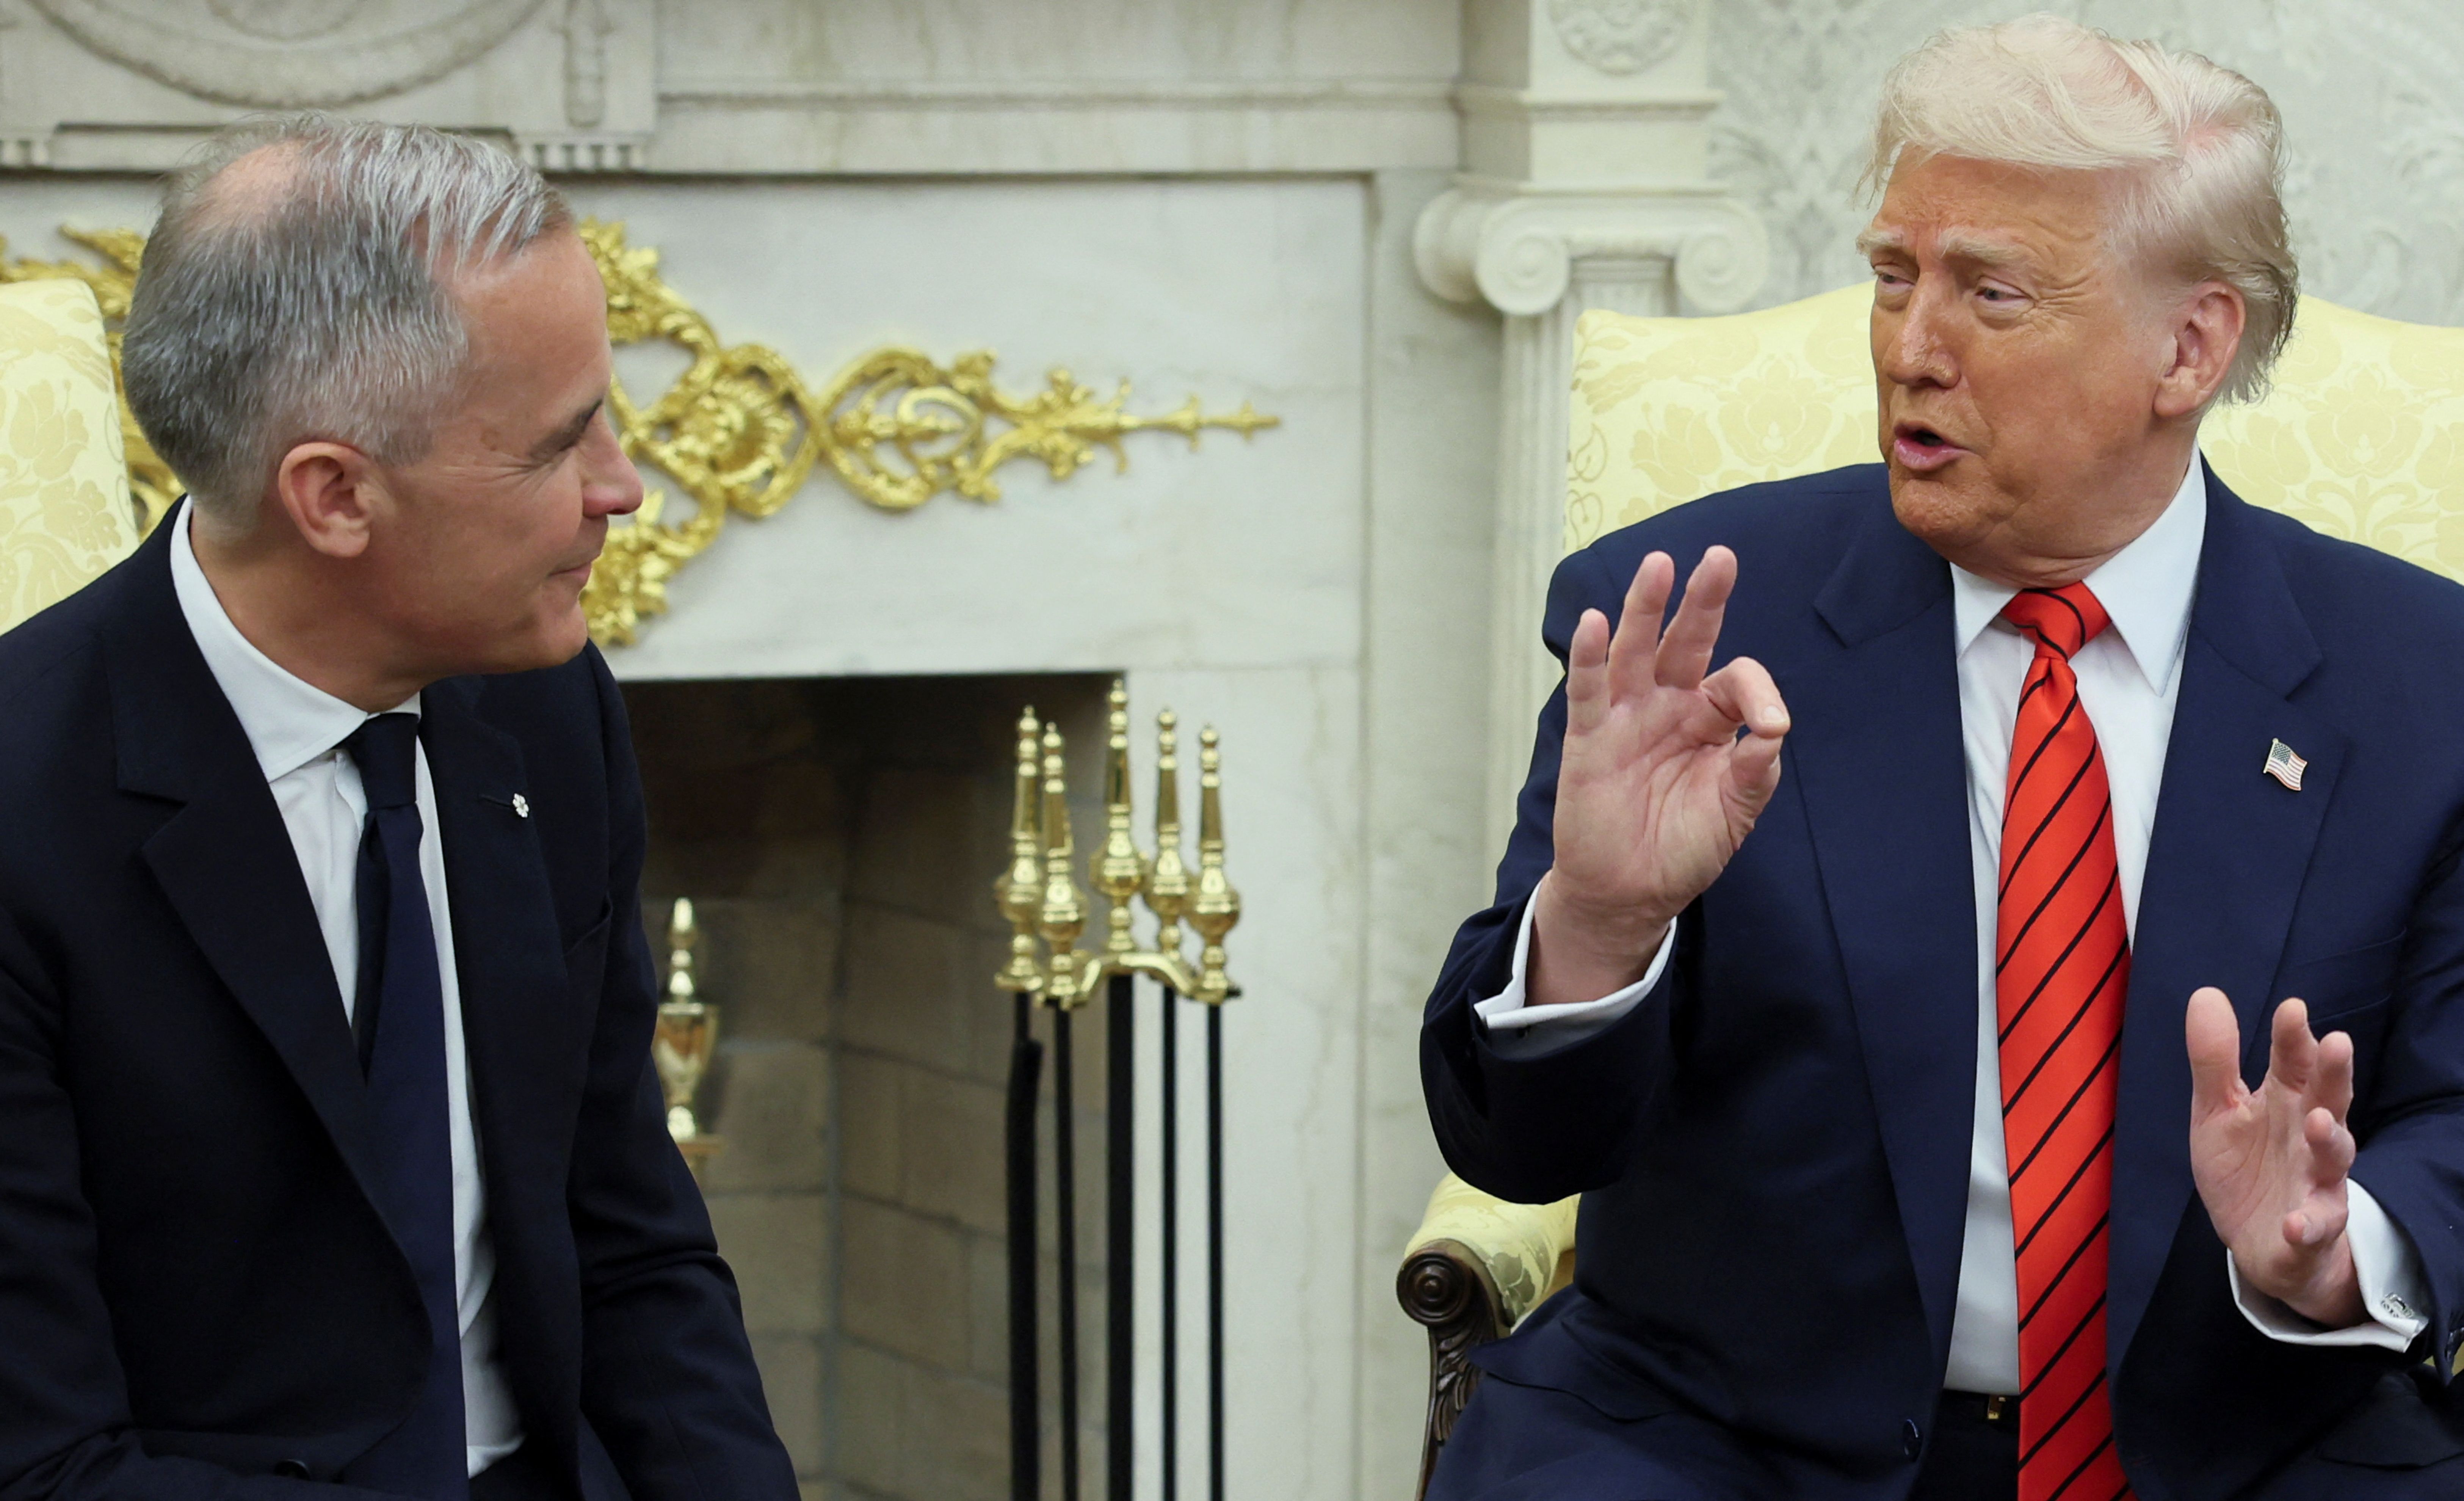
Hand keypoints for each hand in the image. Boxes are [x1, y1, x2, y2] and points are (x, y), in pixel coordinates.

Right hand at [1528, 547, 1789, 1007]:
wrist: (1631, 893)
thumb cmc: (1684, 848)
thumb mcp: (1735, 811)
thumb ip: (1756, 770)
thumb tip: (1774, 730)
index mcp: (1707, 720)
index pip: (1735, 681)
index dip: (1757, 692)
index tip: (1771, 726)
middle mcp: (1666, 707)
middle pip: (1684, 642)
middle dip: (1701, 600)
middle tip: (1721, 557)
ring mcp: (1625, 718)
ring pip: (1635, 652)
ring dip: (1644, 608)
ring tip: (1658, 565)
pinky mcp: (1589, 739)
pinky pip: (1589, 690)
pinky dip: (1590, 656)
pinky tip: (1596, 622)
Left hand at [2186, 989, 2364, 1326]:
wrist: (2258, 1241)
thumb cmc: (2246, 1166)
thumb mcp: (2217, 1110)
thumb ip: (2215, 1060)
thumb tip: (2206, 994)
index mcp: (2286, 1102)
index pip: (2295, 1062)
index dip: (2294, 1037)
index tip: (2292, 1007)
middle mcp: (2309, 1136)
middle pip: (2329, 1100)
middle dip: (2335, 1074)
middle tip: (2338, 1042)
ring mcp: (2317, 1182)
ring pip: (2334, 1159)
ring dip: (2330, 1141)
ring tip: (2319, 1122)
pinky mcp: (2312, 1227)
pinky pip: (2315, 1226)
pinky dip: (2307, 1224)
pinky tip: (2294, 1222)